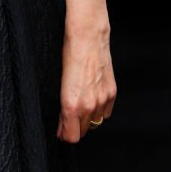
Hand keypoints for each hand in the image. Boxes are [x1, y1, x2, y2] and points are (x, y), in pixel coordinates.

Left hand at [58, 22, 115, 141]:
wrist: (87, 35)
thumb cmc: (68, 53)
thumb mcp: (58, 81)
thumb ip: (61, 105)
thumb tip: (61, 120)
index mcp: (71, 104)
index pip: (71, 137)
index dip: (64, 135)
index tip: (60, 130)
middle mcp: (88, 106)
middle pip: (82, 132)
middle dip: (73, 127)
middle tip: (66, 118)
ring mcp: (102, 100)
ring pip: (94, 123)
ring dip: (86, 119)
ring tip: (78, 106)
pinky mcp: (112, 92)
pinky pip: (105, 113)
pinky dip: (98, 110)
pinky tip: (91, 98)